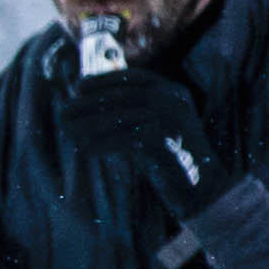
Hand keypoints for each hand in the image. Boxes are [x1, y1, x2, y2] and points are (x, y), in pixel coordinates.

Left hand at [63, 53, 205, 192]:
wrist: (204, 190)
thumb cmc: (173, 161)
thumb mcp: (155, 128)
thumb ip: (132, 113)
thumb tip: (89, 104)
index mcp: (174, 92)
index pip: (133, 78)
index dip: (104, 80)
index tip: (79, 86)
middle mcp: (174, 100)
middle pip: (122, 97)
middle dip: (89, 104)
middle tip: (64, 111)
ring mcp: (172, 119)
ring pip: (121, 117)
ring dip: (90, 125)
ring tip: (69, 132)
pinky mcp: (167, 141)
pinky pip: (126, 140)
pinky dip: (103, 145)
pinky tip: (85, 150)